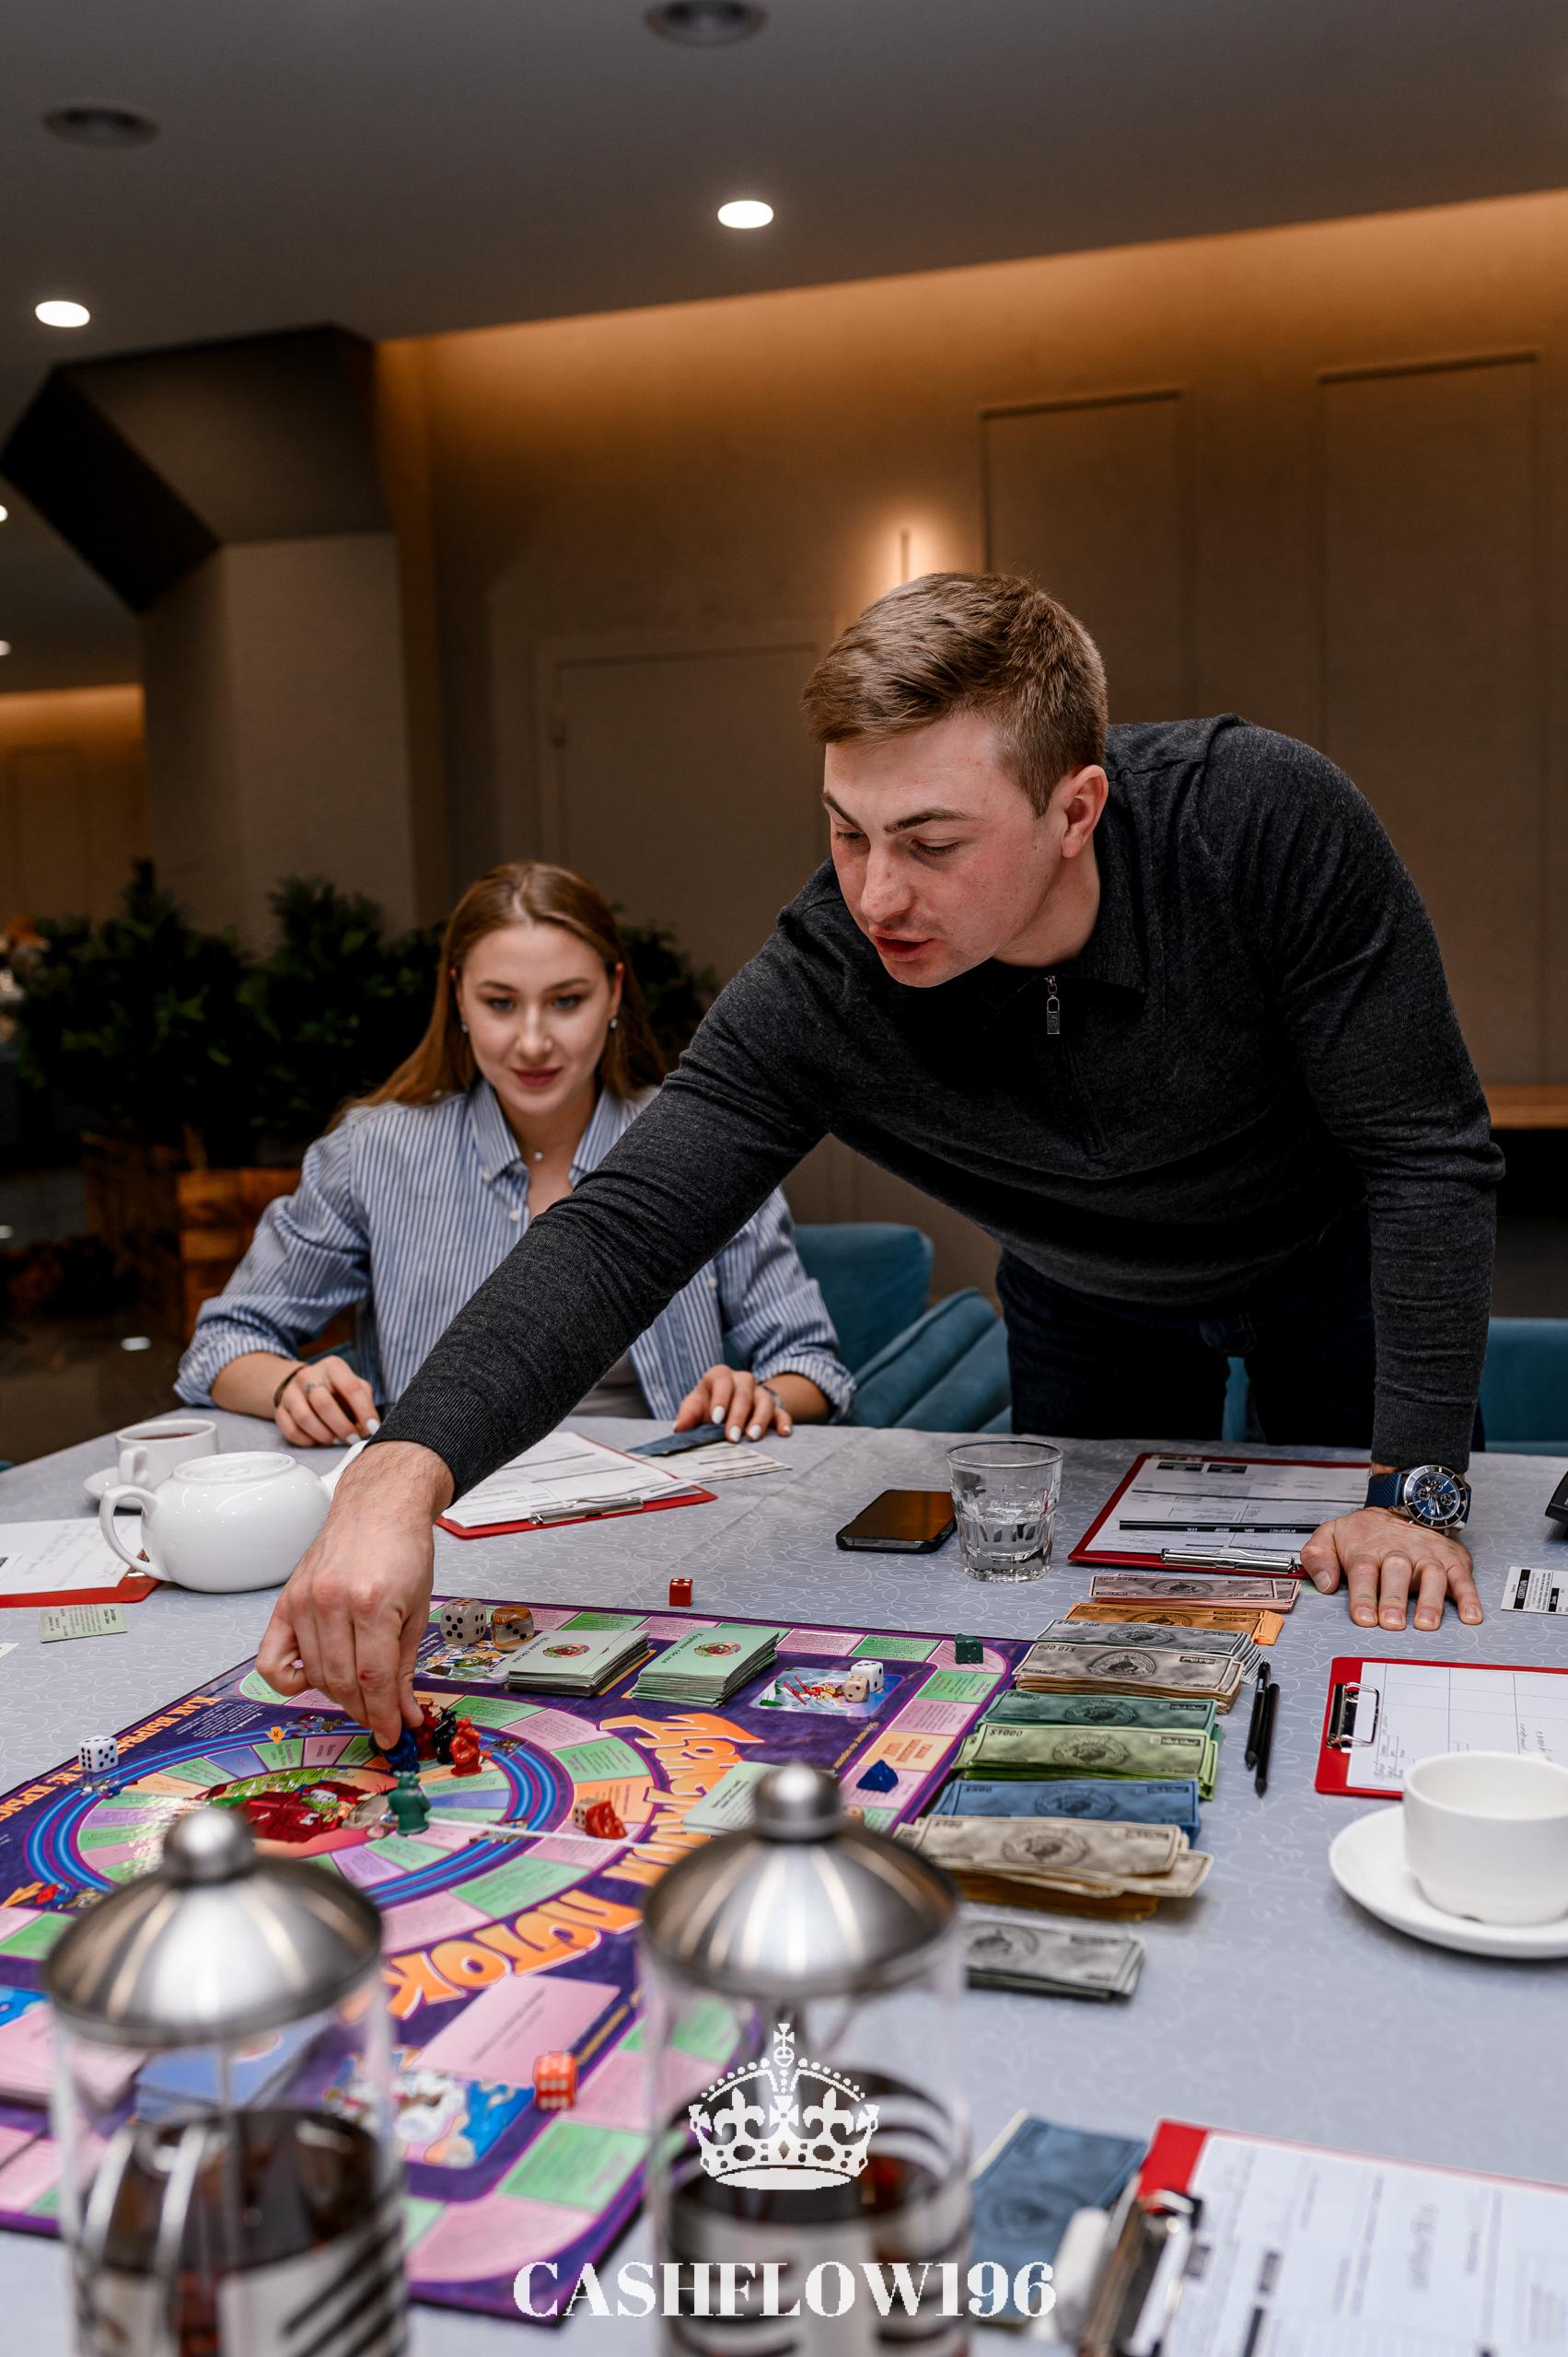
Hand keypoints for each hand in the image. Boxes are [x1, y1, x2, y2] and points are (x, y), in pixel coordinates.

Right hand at [256, 1442, 451, 1745]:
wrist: (378, 1507)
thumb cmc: (403, 1550)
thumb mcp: (417, 1610)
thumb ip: (405, 1667)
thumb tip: (404, 1714)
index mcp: (373, 1603)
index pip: (372, 1679)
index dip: (383, 1715)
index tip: (392, 1734)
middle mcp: (333, 1602)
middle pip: (340, 1682)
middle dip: (363, 1709)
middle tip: (379, 1716)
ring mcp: (304, 1601)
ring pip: (312, 1674)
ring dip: (336, 1695)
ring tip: (357, 1691)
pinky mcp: (286, 1601)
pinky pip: (272, 1659)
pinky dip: (288, 1679)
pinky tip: (312, 1676)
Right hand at [276, 1355, 378, 1446]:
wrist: (302, 1385)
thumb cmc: (335, 1389)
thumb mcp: (353, 1385)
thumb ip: (364, 1401)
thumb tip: (371, 1426)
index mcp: (332, 1367)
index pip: (351, 1388)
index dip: (364, 1411)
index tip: (371, 1428)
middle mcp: (309, 1375)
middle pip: (323, 1403)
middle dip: (341, 1426)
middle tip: (352, 1439)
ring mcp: (290, 1392)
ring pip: (304, 1418)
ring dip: (323, 1435)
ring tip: (334, 1440)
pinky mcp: (280, 1409)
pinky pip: (291, 1430)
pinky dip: (307, 1440)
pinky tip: (317, 1440)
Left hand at [673, 1366, 792, 1442]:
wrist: (727, 1407)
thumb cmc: (707, 1406)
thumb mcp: (694, 1407)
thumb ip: (687, 1415)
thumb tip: (679, 1428)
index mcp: (720, 1376)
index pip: (722, 1380)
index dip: (721, 1398)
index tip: (717, 1419)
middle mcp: (742, 1382)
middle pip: (744, 1392)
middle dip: (738, 1416)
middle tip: (732, 1437)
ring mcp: (760, 1394)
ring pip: (765, 1401)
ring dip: (760, 1420)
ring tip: (752, 1438)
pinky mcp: (774, 1408)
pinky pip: (783, 1412)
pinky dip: (784, 1423)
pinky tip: (784, 1434)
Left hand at [1299, 1507, 1482, 1632]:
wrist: (1401, 1505)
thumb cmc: (1367, 1532)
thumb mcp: (1332, 1534)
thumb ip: (1318, 1556)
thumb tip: (1325, 1582)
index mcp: (1368, 1549)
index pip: (1363, 1571)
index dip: (1363, 1595)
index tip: (1364, 1617)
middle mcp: (1399, 1552)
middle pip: (1396, 1572)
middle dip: (1394, 1599)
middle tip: (1391, 1623)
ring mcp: (1427, 1556)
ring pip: (1431, 1576)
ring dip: (1430, 1601)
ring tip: (1426, 1624)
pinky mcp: (1451, 1561)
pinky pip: (1462, 1578)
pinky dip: (1469, 1597)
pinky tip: (1471, 1615)